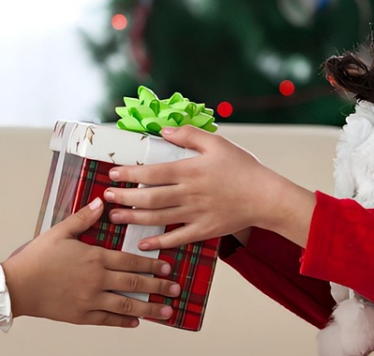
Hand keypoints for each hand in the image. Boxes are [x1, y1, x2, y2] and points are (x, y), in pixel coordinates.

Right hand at [2, 198, 180, 327]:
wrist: (18, 286)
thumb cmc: (36, 259)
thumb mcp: (59, 232)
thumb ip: (82, 219)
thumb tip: (100, 203)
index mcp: (95, 257)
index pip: (131, 261)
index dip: (151, 264)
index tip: (166, 266)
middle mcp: (97, 280)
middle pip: (135, 284)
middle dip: (158, 286)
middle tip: (175, 289)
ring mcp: (90, 300)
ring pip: (126, 305)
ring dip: (149, 308)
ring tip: (166, 311)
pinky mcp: (81, 316)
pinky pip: (108, 320)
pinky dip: (124, 321)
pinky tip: (135, 321)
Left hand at [104, 126, 315, 248]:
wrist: (266, 196)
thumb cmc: (243, 168)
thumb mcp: (217, 143)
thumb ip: (188, 135)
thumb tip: (163, 131)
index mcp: (189, 170)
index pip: (152, 172)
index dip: (129, 174)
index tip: (113, 173)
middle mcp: (188, 193)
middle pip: (149, 197)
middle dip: (124, 197)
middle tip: (107, 196)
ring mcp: (195, 213)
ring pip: (157, 217)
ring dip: (133, 218)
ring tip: (115, 217)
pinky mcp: (203, 230)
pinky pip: (176, 238)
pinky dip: (158, 241)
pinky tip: (142, 242)